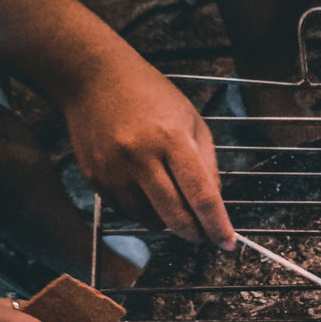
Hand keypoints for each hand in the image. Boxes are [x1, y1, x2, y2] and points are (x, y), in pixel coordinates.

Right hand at [61, 49, 235, 249]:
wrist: (93, 78)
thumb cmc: (150, 97)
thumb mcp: (191, 121)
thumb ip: (207, 165)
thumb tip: (215, 208)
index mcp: (171, 139)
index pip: (201, 195)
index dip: (217, 225)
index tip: (228, 243)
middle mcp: (140, 156)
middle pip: (175, 217)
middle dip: (195, 234)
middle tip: (204, 236)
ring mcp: (114, 170)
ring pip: (150, 220)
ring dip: (167, 221)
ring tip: (170, 197)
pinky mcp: (95, 178)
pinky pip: (127, 211)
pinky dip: (143, 210)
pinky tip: (145, 188)